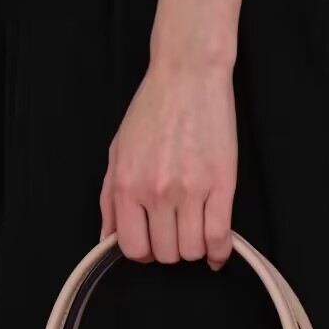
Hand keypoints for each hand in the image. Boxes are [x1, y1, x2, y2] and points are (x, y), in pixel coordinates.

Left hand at [99, 57, 236, 269]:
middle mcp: (156, 192)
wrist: (188, 75)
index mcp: (127, 185)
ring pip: (192, 250)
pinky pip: (220, 236)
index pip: (133, 247)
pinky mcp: (222, 184)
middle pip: (166, 253)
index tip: (152, 241)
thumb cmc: (152, 110)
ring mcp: (190, 190)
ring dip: (194, 248)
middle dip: (170, 248)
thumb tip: (107, 238)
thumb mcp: (118, 152)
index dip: (143, 251)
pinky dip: (220, 252)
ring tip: (194, 230)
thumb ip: (110, 199)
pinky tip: (218, 251)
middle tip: (175, 230)